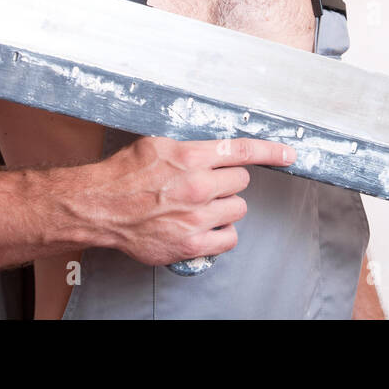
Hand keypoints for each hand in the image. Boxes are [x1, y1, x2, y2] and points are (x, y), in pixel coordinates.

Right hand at [82, 136, 295, 266]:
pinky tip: (204, 225)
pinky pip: (229, 238)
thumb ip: (191, 147)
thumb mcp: (158, 144)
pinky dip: (221, 232)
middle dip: (228, 181)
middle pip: (242, 181)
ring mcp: (196, 218)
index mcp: (191, 157)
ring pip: (238, 209)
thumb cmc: (125, 175)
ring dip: (224, 207)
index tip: (288, 153)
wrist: (100, 207)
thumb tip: (217, 146)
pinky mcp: (192, 244)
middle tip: (206, 183)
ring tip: (199, 206)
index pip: (243, 150)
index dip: (271, 151)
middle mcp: (198, 186)